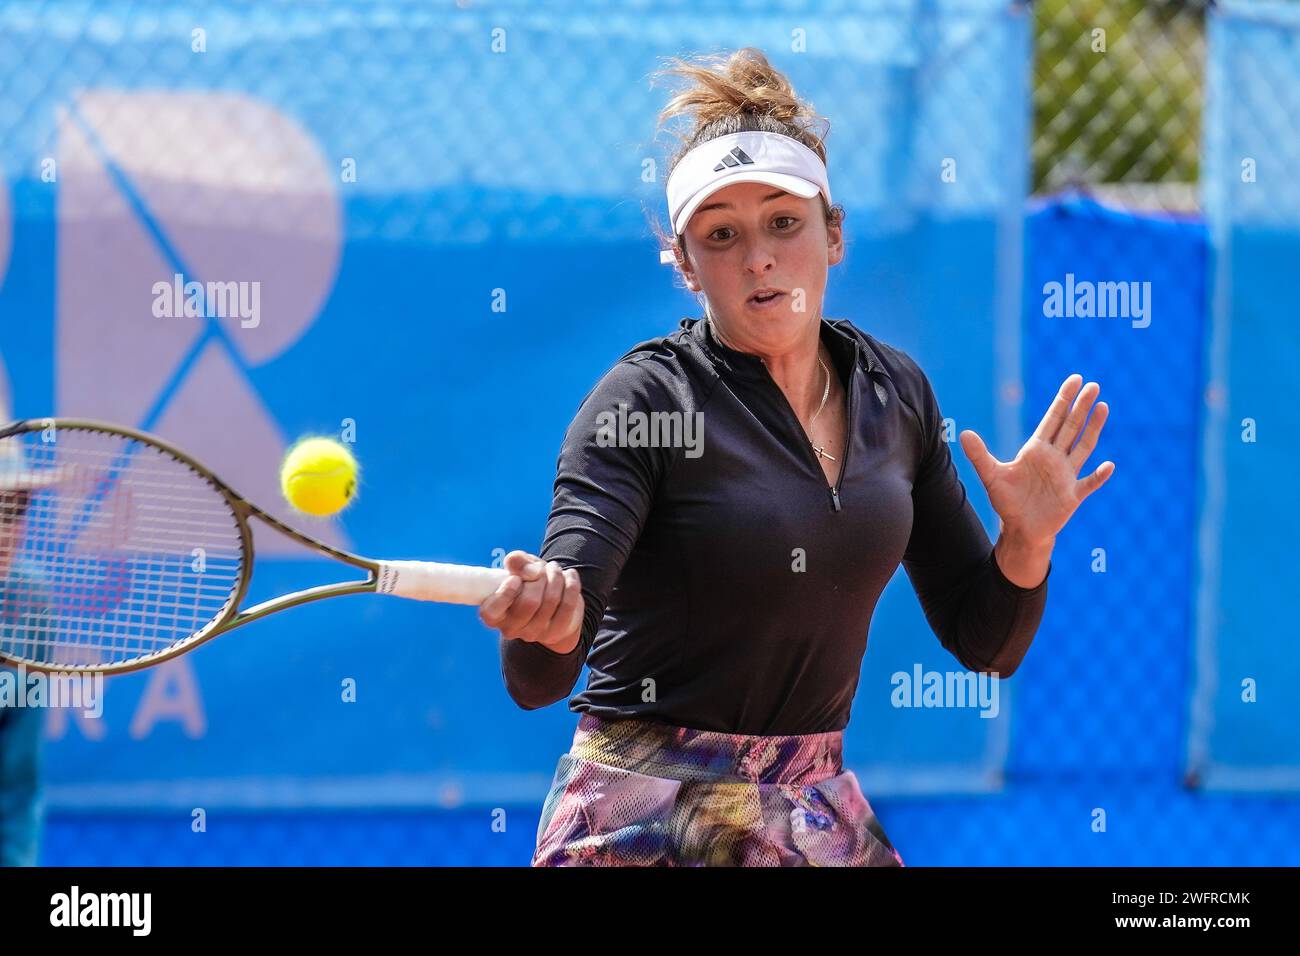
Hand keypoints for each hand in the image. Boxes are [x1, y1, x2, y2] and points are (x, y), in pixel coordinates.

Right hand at [478, 550, 583, 654]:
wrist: (552, 600)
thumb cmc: (528, 581)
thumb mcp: (518, 567)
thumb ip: (516, 561)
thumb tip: (531, 571)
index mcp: (493, 615)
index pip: (491, 612)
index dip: (506, 592)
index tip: (516, 578)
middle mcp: (510, 629)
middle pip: (529, 601)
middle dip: (540, 577)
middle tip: (541, 569)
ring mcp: (533, 634)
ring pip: (551, 600)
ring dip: (556, 576)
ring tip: (554, 569)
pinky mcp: (555, 633)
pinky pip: (568, 604)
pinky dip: (571, 584)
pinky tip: (569, 575)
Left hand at [959, 374, 1113, 545]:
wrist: (1019, 529)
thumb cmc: (1006, 501)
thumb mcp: (991, 476)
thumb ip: (979, 455)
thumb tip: (963, 433)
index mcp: (1037, 449)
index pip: (1053, 419)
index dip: (1063, 399)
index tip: (1075, 379)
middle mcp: (1055, 458)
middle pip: (1071, 427)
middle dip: (1081, 406)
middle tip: (1093, 384)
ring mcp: (1066, 475)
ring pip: (1083, 447)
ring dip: (1093, 428)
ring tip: (1102, 406)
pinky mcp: (1073, 495)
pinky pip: (1089, 483)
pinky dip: (1099, 476)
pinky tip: (1109, 466)